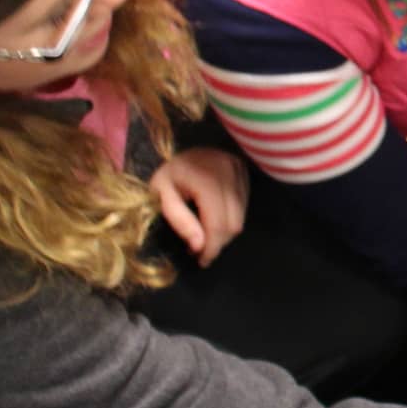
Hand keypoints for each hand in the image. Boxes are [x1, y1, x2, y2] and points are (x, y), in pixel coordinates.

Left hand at [149, 146, 248, 266]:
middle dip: (218, 243)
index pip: (217, 223)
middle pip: (233, 223)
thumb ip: (179, 220)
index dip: (211, 247)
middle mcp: (229, 173)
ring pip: (241, 217)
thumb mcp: (161, 194)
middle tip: (201, 252)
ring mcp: (240, 171)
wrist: (181, 146)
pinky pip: (243, 205)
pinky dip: (230, 219)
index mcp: (207, 179)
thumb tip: (198, 246)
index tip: (202, 261)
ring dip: (225, 233)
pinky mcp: (244, 172)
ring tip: (207, 237)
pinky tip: (215, 220)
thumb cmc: (168, 172)